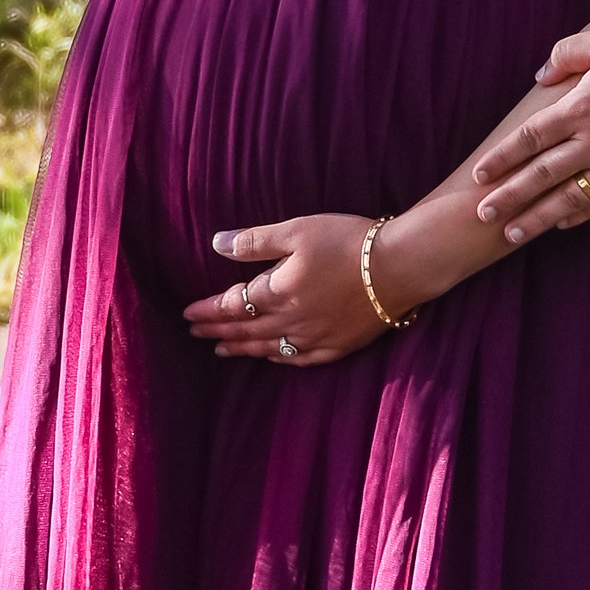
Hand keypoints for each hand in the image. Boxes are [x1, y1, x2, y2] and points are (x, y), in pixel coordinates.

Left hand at [183, 215, 399, 364]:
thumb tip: (216, 244)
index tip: (188, 314)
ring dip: (243, 348)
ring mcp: (316, 337)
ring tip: (223, 350)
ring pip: (270, 348)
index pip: (233, 305)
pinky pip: (301, 359)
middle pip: (246, 330)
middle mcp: (292, 321)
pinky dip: (281, 358)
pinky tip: (273, 357)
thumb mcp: (298, 230)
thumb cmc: (349, 242)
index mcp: (279, 292)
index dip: (208, 310)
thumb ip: (255, 241)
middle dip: (218, 331)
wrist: (401, 266)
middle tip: (196, 334)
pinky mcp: (340, 345)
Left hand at [471, 22, 589, 240]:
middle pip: (540, 175)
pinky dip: (578, 216)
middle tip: (481, 214)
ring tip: (512, 233)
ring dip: (536, 218)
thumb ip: (566, 54)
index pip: (529, 138)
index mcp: (581, 107)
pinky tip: (560, 224)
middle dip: (508, 197)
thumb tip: (539, 78)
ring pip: (568, 198)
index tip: (479, 174)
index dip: (502, 158)